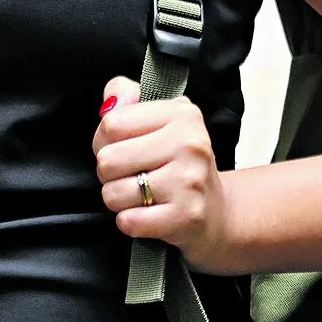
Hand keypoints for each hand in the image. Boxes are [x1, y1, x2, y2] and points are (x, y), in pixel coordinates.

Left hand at [92, 75, 240, 272]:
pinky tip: (149, 214)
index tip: (123, 148)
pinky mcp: (186, 217)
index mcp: (182, 114)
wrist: (217, 212)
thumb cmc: (178, 163)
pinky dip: (130, 222)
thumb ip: (126, 99)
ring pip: (113, 193)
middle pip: (107, 159)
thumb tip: (111, 102)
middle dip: (109, 173)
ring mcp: (190, 182)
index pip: (110, 124)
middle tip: (132, 175)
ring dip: (119, 199)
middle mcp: (190, 144)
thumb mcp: (159, 120)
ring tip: (142, 195)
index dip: (104, 140)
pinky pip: (128, 221)